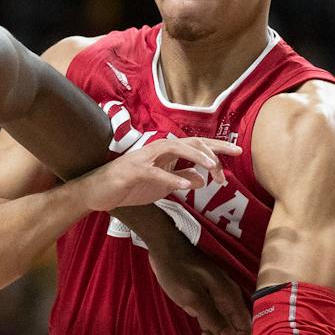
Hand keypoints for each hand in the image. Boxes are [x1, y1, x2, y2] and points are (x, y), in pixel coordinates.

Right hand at [78, 137, 240, 210]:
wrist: (97, 192)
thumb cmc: (129, 186)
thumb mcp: (161, 185)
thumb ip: (180, 179)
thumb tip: (202, 179)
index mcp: (166, 153)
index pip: (196, 145)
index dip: (218, 147)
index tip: (237, 153)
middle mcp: (157, 150)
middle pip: (190, 142)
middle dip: (213, 148)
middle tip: (233, 157)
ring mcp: (144, 159)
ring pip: (174, 149)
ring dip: (195, 156)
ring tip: (212, 167)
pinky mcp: (133, 172)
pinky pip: (155, 173)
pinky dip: (172, 179)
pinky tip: (187, 187)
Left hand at [148, 242, 250, 334]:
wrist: (164, 248)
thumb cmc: (177, 270)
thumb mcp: (192, 297)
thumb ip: (212, 317)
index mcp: (229, 297)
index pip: (242, 328)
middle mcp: (229, 300)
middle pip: (233, 332)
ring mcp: (219, 301)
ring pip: (222, 330)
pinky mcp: (208, 302)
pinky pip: (213, 324)